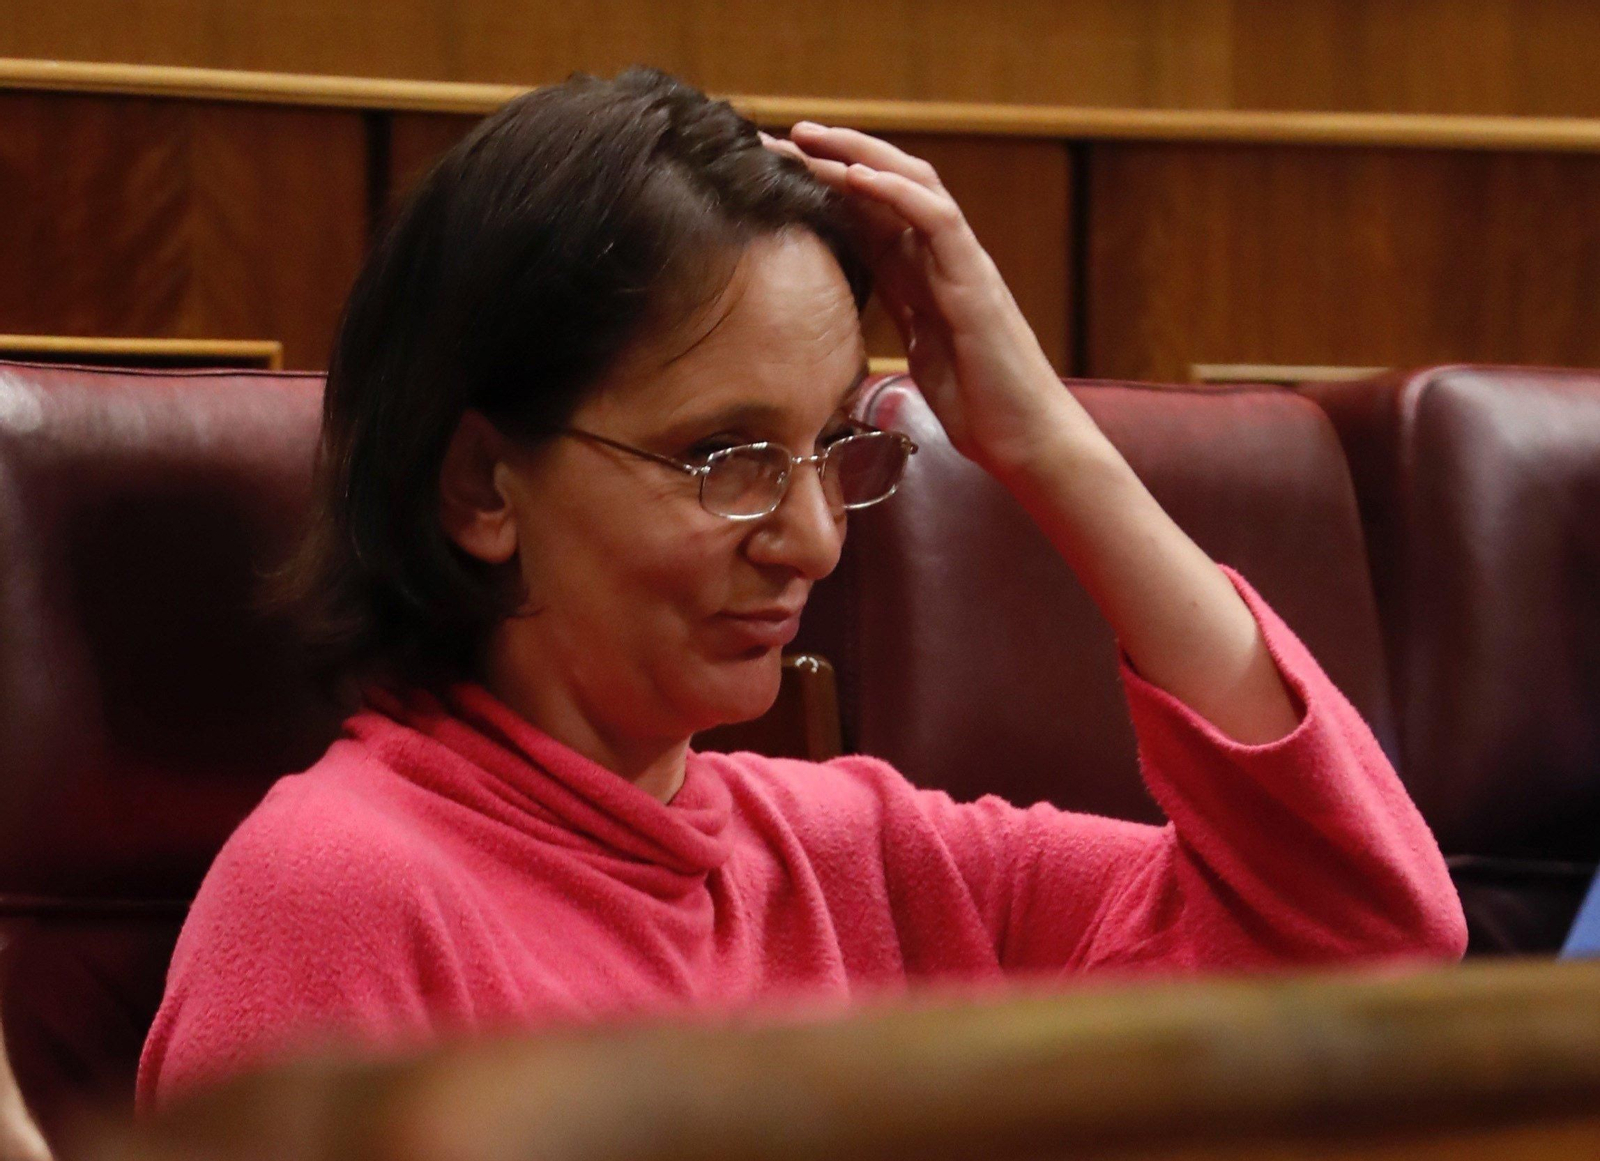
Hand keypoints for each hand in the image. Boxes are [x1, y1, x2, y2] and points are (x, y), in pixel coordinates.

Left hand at [762, 123, 1079, 471]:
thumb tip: (850, 310)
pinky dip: (899, 193)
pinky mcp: (975, 283)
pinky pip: (938, 220)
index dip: (830, 185)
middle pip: (892, 184)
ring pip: (915, 186)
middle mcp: (943, 259)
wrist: (1024, 438)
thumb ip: (895, 314)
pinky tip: (859, 176)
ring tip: (816, 140)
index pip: (874, 213)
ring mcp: (962, 265)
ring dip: (863, 157)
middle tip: (788, 135)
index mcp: (923, 275)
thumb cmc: (977, 405)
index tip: (781, 168)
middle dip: (841, 154)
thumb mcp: (919, 350)